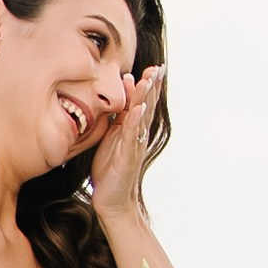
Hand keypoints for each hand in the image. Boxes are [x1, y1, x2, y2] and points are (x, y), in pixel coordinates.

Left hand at [89, 69, 163, 243]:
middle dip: (152, 86)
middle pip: (147, 106)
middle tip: (158, 68)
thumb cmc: (110, 169)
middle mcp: (137, 135)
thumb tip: (116, 98)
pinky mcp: (128, 157)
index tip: (155, 67)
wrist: (112, 199)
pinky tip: (138, 109)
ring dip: (145, 98)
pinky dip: (135, 122)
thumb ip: (116, 118)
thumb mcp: (111, 138)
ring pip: (142, 118)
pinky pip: (132, 137)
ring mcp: (134, 145)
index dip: (149, 85)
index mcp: (132, 129)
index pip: (142, 102)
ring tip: (149, 80)